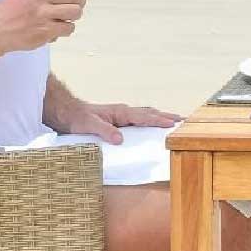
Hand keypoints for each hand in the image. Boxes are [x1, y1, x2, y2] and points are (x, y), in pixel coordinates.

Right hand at [0, 0, 91, 51]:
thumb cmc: (12, 9)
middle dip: (80, 2)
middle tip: (77, 7)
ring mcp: (43, 13)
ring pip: (75, 12)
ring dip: (74, 16)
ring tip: (66, 18)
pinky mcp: (45, 29)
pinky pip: (69, 27)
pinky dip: (67, 29)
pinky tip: (58, 28)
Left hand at [60, 101, 180, 144]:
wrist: (66, 112)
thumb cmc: (77, 118)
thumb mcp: (88, 125)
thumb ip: (104, 131)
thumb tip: (120, 139)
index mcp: (120, 112)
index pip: (144, 117)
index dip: (159, 120)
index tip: (173, 123)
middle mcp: (123, 112)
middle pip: (150, 113)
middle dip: (166, 117)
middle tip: (183, 121)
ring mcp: (121, 115)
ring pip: (146, 115)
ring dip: (160, 117)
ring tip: (174, 121)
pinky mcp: (118, 120)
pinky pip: (139, 120)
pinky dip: (150, 120)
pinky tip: (152, 126)